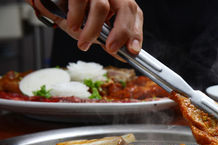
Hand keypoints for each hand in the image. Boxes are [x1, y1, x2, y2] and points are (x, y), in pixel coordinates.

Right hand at [28, 0, 142, 54]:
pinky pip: (79, 1)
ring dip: (93, 30)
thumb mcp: (90, 25)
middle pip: (126, 7)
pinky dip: (76, 17)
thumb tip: (121, 54)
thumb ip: (106, 38)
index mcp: (117, 0)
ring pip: (101, 7)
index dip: (136, 33)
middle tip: (111, 48)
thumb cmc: (69, 8)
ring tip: (83, 43)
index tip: (133, 50)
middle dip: (121, 32)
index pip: (134, 13)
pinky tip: (72, 25)